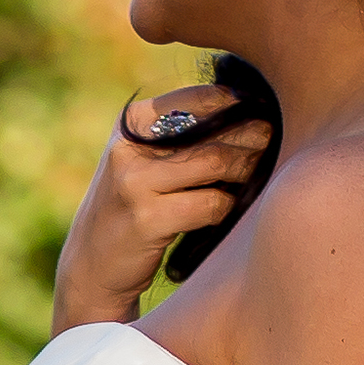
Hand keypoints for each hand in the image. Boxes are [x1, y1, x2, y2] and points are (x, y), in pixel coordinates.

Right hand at [52, 86, 272, 331]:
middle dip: (251, 136)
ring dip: (245, 170)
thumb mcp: (145, 162)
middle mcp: (129, 147)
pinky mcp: (147, 219)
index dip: (239, 104)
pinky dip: (227, 207)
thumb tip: (256, 110)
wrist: (91, 267)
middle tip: (272, 143)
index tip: (262, 114)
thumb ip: (183, 135)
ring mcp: (134, 183)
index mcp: (131, 122)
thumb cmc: (132, 209)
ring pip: (217, 163)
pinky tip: (226, 212)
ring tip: (255, 175)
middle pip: (214, 130)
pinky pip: (211, 204)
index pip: (200, 97)